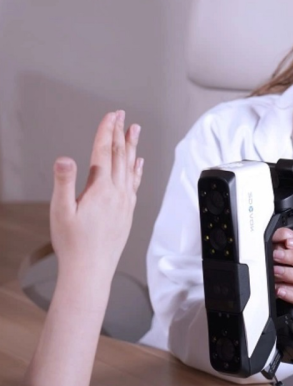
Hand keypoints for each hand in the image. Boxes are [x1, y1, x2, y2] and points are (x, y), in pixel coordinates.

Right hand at [49, 110, 142, 278]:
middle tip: (122, 115)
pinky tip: (139, 163)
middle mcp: (117, 192)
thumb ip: (64, 183)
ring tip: (135, 130)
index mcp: (100, 189)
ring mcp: (125, 201)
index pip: (104, 152)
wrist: (91, 270)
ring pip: (130, 167)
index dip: (106, 131)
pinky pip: (135, 183)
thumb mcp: (60, 212)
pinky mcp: (128, 211)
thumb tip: (64, 159)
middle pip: (119, 155)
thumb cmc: (73, 244)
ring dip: (131, 146)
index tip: (110, 115)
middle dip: (120, 132)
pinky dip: (137, 169)